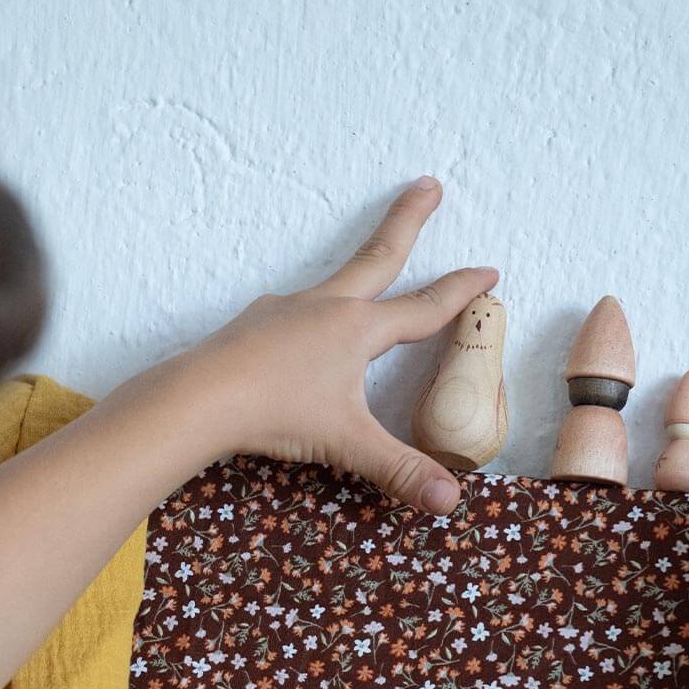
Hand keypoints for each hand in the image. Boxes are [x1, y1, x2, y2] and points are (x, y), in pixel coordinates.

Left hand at [185, 176, 498, 514]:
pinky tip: (301, 335)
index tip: (490, 270)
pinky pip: (293, 313)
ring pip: (332, 285)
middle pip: (378, 255)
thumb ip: (398, 470)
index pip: (424, 307)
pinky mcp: (254, 323)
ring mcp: (285, 310)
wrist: (198, 398)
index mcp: (358, 328)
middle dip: (408, 219)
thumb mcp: (345, 442)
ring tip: (366, 278)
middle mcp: (325, 307)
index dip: (461, 291)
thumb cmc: (275, 413)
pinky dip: (311, 315)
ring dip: (356, 274)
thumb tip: (450, 504)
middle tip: (428, 183)